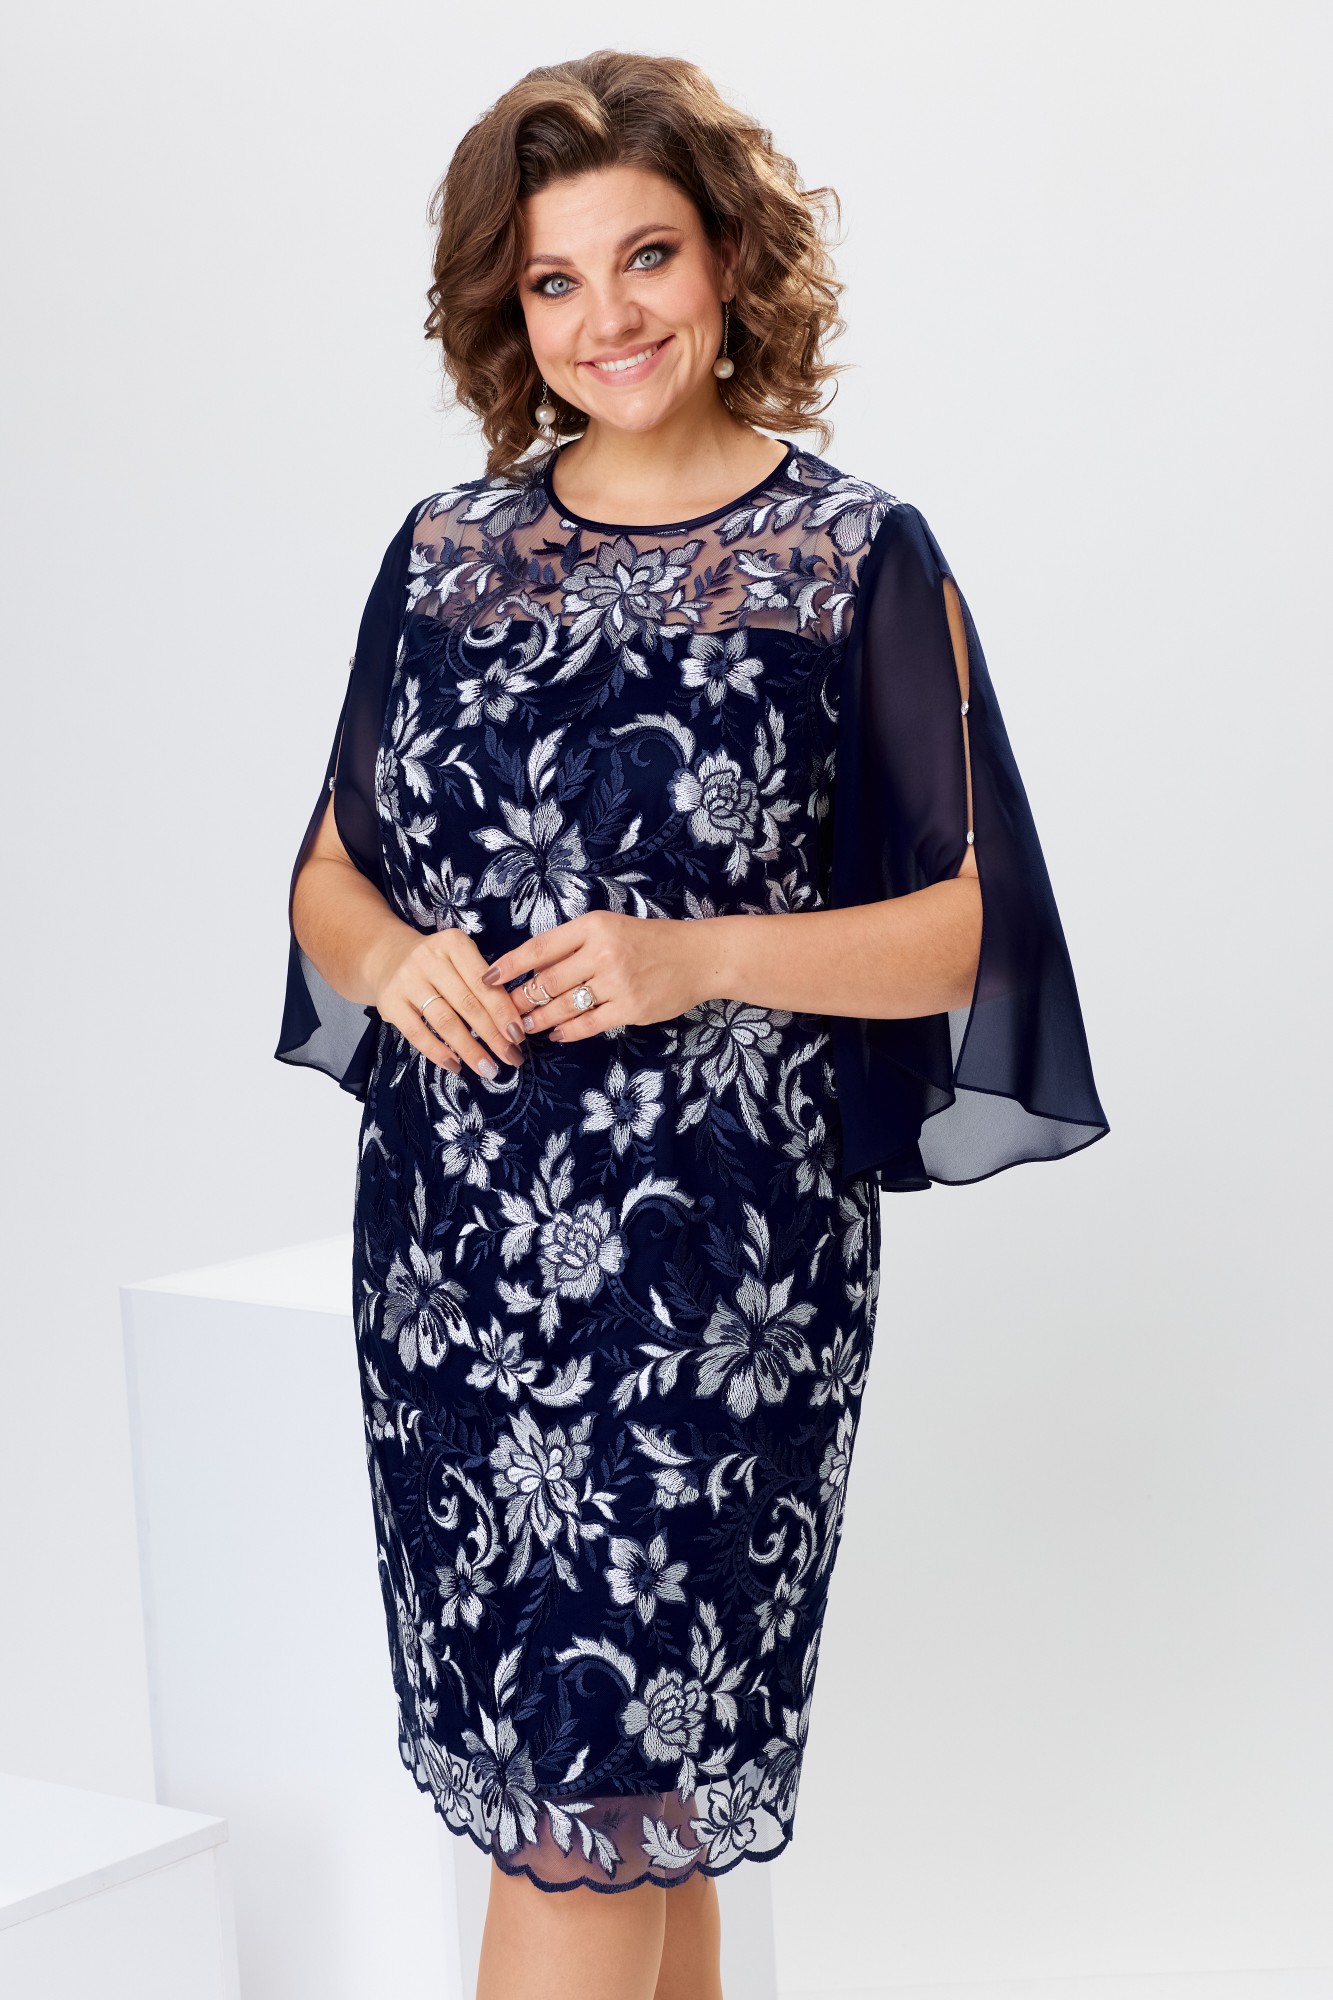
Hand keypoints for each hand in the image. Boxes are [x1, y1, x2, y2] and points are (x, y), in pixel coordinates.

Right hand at [367, 924, 527, 1077]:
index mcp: (453, 943)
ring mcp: (407, 980)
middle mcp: (428, 958)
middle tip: (511, 1057)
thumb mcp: (459, 958)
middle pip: (467, 1004)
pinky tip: (456, 1066)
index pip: (484, 983)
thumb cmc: (436, 963)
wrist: (386, 956)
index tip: (519, 1036)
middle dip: (493, 1035)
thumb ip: (482, 982)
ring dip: (470, 1049)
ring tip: (488, 1069)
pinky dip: (439, 1053)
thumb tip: (512, 1025)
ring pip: (445, 1021)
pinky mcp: (390, 1002)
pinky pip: (418, 1033)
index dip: (503, 1011)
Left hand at [479, 911, 718, 1043]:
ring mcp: (618, 982)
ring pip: (563, 1006)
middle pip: (547, 981)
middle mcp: (603, 952)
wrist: (698, 957)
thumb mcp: (609, 927)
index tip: (487, 978)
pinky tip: (556, 1034)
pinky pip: (588, 1024)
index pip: (540, 947)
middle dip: (519, 1000)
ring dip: (538, 1019)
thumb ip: (574, 944)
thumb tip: (532, 970)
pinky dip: (567, 1032)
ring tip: (524, 1026)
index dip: (510, 965)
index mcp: (593, 926)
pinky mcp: (631, 1008)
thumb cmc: (650, 941)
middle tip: (502, 1012)